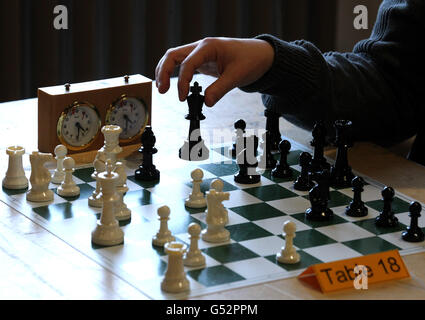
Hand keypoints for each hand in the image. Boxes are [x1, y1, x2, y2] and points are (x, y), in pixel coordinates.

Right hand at [155, 37, 273, 106]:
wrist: (261, 55)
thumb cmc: (251, 60)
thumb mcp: (237, 76)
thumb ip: (220, 89)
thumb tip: (206, 102)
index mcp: (208, 47)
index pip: (187, 63)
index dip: (183, 81)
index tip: (183, 97)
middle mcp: (201, 47)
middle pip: (173, 55)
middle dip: (164, 72)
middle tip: (162, 91)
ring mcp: (200, 53)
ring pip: (175, 58)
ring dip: (166, 71)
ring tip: (162, 88)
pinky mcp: (202, 61)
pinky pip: (183, 65)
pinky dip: (175, 74)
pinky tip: (174, 85)